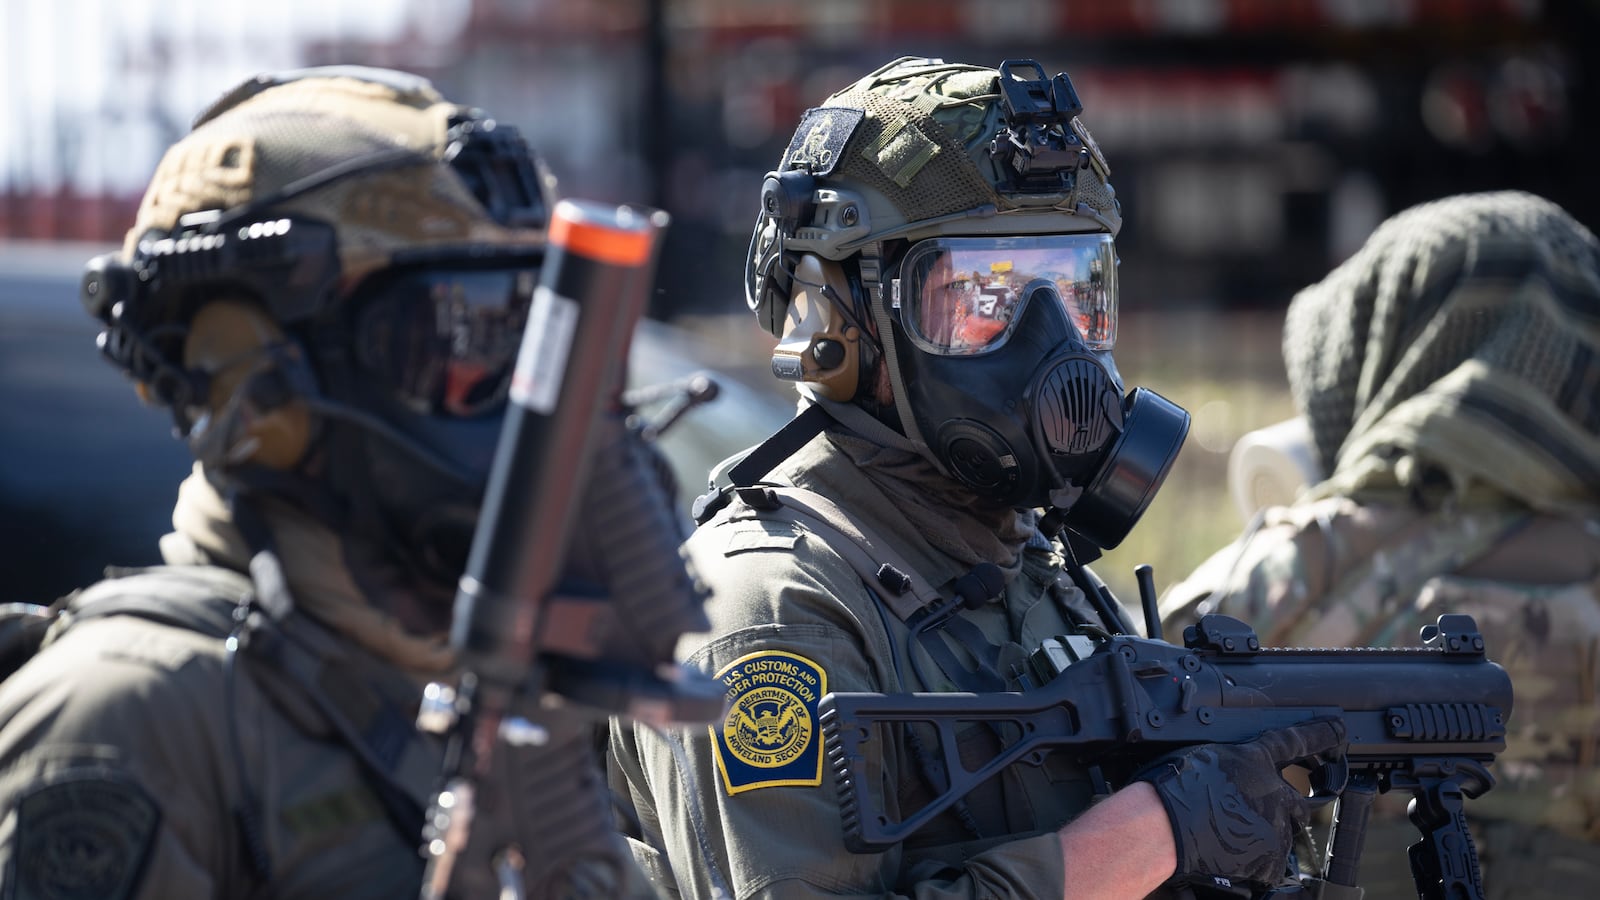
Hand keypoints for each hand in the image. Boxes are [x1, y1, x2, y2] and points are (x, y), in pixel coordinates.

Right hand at [1136, 718, 1346, 888]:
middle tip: (1259, 812)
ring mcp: (1274, 825)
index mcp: (1254, 760)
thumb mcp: (1203, 756)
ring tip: (1232, 838)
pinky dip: (1259, 866)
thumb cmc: (1175, 786)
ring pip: (1283, 836)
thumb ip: (1228, 762)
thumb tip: (1231, 770)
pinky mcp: (1268, 857)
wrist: (1166, 824)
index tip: (1338, 728)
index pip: (1295, 741)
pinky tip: (1235, 858)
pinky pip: (1273, 866)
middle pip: (1299, 803)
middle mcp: (1272, 791)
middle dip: (1288, 809)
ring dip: (1266, 837)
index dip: (1321, 735)